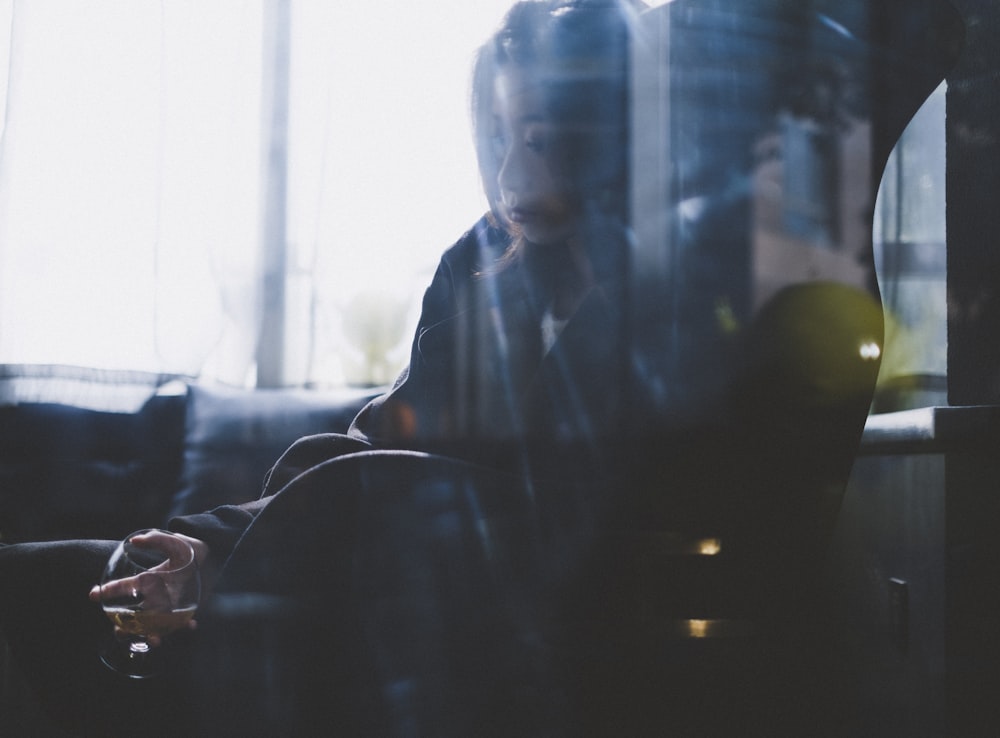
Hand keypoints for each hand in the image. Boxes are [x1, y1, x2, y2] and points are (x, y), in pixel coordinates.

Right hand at [90, 531, 209, 646]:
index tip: (93, 594)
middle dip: (123, 628)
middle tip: (120, 632)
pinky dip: (185, 627)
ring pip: (154, 627)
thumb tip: (134, 540)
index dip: (107, 591)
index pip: (123, 587)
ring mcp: (170, 606)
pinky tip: (191, 625)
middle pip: (133, 618)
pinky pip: (182, 625)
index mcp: (148, 580)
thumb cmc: (191, 549)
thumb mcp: (175, 542)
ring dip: (151, 636)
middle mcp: (155, 597)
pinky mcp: (186, 611)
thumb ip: (156, 539)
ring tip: (154, 640)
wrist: (214, 556)